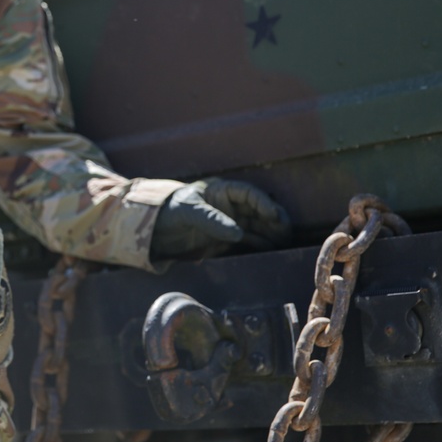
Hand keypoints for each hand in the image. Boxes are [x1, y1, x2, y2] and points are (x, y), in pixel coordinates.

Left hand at [150, 178, 289, 260]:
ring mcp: (228, 222)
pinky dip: (260, 244)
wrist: (154, 231)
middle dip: (274, 219)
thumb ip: (212, 220)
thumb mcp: (189, 212)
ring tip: (285, 243)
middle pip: (258, 210)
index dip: (264, 203)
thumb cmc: (169, 211)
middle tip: (287, 231)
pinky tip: (271, 250)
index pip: (249, 194)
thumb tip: (238, 233)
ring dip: (271, 233)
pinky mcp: (225, 239)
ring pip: (256, 226)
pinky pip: (247, 240)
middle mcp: (228, 206)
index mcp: (221, 191)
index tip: (274, 215)